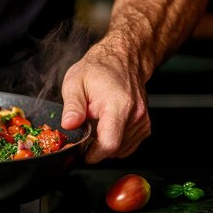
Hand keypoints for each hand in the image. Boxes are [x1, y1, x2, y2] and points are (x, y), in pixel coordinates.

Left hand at [60, 43, 150, 163]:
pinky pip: (128, 145)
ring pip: (122, 150)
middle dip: (96, 147)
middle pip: (114, 149)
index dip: (93, 154)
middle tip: (85, 131)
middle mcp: (135, 115)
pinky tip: (106, 126)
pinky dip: (115, 141)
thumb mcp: (75, 83)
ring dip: (106, 144)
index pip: (109, 143)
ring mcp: (142, 121)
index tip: (82, 153)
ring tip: (96, 124)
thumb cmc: (99, 68)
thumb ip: (72, 106)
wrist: (122, 59)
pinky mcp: (144, 125)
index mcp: (118, 105)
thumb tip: (68, 125)